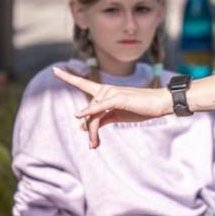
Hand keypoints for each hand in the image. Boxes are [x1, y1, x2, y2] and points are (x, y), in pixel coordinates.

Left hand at [53, 67, 171, 148]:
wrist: (159, 104)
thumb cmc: (140, 108)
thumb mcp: (117, 115)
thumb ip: (101, 119)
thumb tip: (83, 127)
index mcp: (105, 92)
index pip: (83, 83)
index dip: (68, 77)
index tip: (55, 70)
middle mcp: (105, 90)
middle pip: (89, 112)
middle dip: (90, 130)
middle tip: (93, 145)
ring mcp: (111, 93)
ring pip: (94, 115)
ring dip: (93, 132)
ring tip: (95, 145)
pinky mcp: (118, 98)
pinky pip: (100, 108)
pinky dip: (89, 112)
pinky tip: (79, 116)